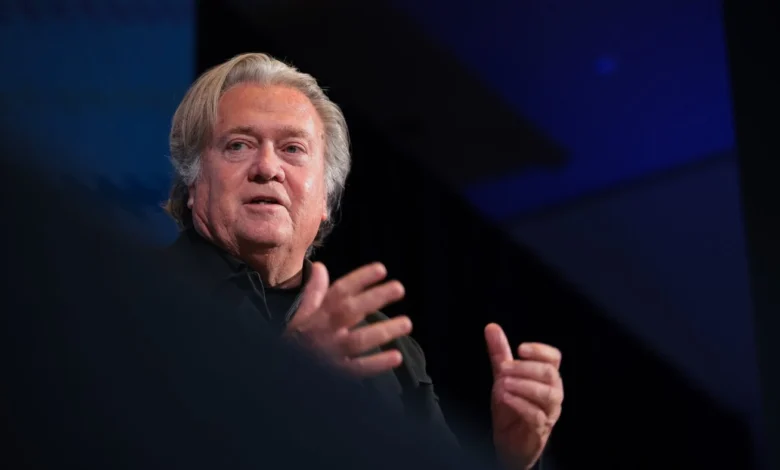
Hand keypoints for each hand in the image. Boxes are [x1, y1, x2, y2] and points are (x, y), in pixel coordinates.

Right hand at [286, 262, 411, 376]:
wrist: (278, 372)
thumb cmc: (293, 341)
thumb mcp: (299, 315)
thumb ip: (313, 292)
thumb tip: (320, 267)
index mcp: (316, 315)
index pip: (339, 292)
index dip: (360, 279)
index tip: (381, 269)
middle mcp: (324, 331)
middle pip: (350, 311)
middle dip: (375, 298)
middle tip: (399, 288)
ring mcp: (330, 353)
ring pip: (358, 340)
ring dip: (383, 331)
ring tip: (406, 323)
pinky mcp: (336, 374)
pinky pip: (358, 369)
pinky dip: (377, 364)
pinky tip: (396, 356)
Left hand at [485, 323, 562, 469]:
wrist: (509, 443)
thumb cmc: (511, 407)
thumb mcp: (503, 377)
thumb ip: (499, 353)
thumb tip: (491, 327)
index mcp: (547, 377)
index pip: (554, 357)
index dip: (539, 350)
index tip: (520, 348)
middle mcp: (553, 393)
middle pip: (550, 374)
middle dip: (526, 368)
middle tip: (503, 368)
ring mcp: (549, 412)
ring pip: (547, 394)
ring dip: (523, 385)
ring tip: (503, 383)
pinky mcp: (540, 429)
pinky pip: (536, 415)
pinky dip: (520, 404)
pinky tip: (505, 398)